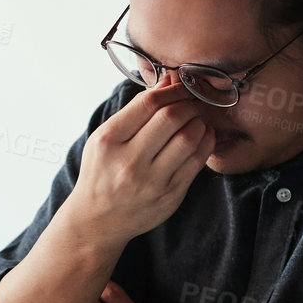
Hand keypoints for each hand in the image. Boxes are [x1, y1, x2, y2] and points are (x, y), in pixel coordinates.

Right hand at [65, 83, 214, 249]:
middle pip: (171, 117)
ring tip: (196, 119)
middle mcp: (129, 162)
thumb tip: (168, 82)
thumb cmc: (101, 173)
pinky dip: (205, 142)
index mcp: (109, 142)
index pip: (148, 103)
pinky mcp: (170, 195)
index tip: (180, 85)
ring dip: (198, 122)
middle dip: (188, 103)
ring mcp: (152, 181)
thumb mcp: (105, 139)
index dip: (171, 89)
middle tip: (191, 101)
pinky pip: (197, 161)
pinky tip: (201, 136)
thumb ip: (135, 112)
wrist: (97, 220)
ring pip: (188, 138)